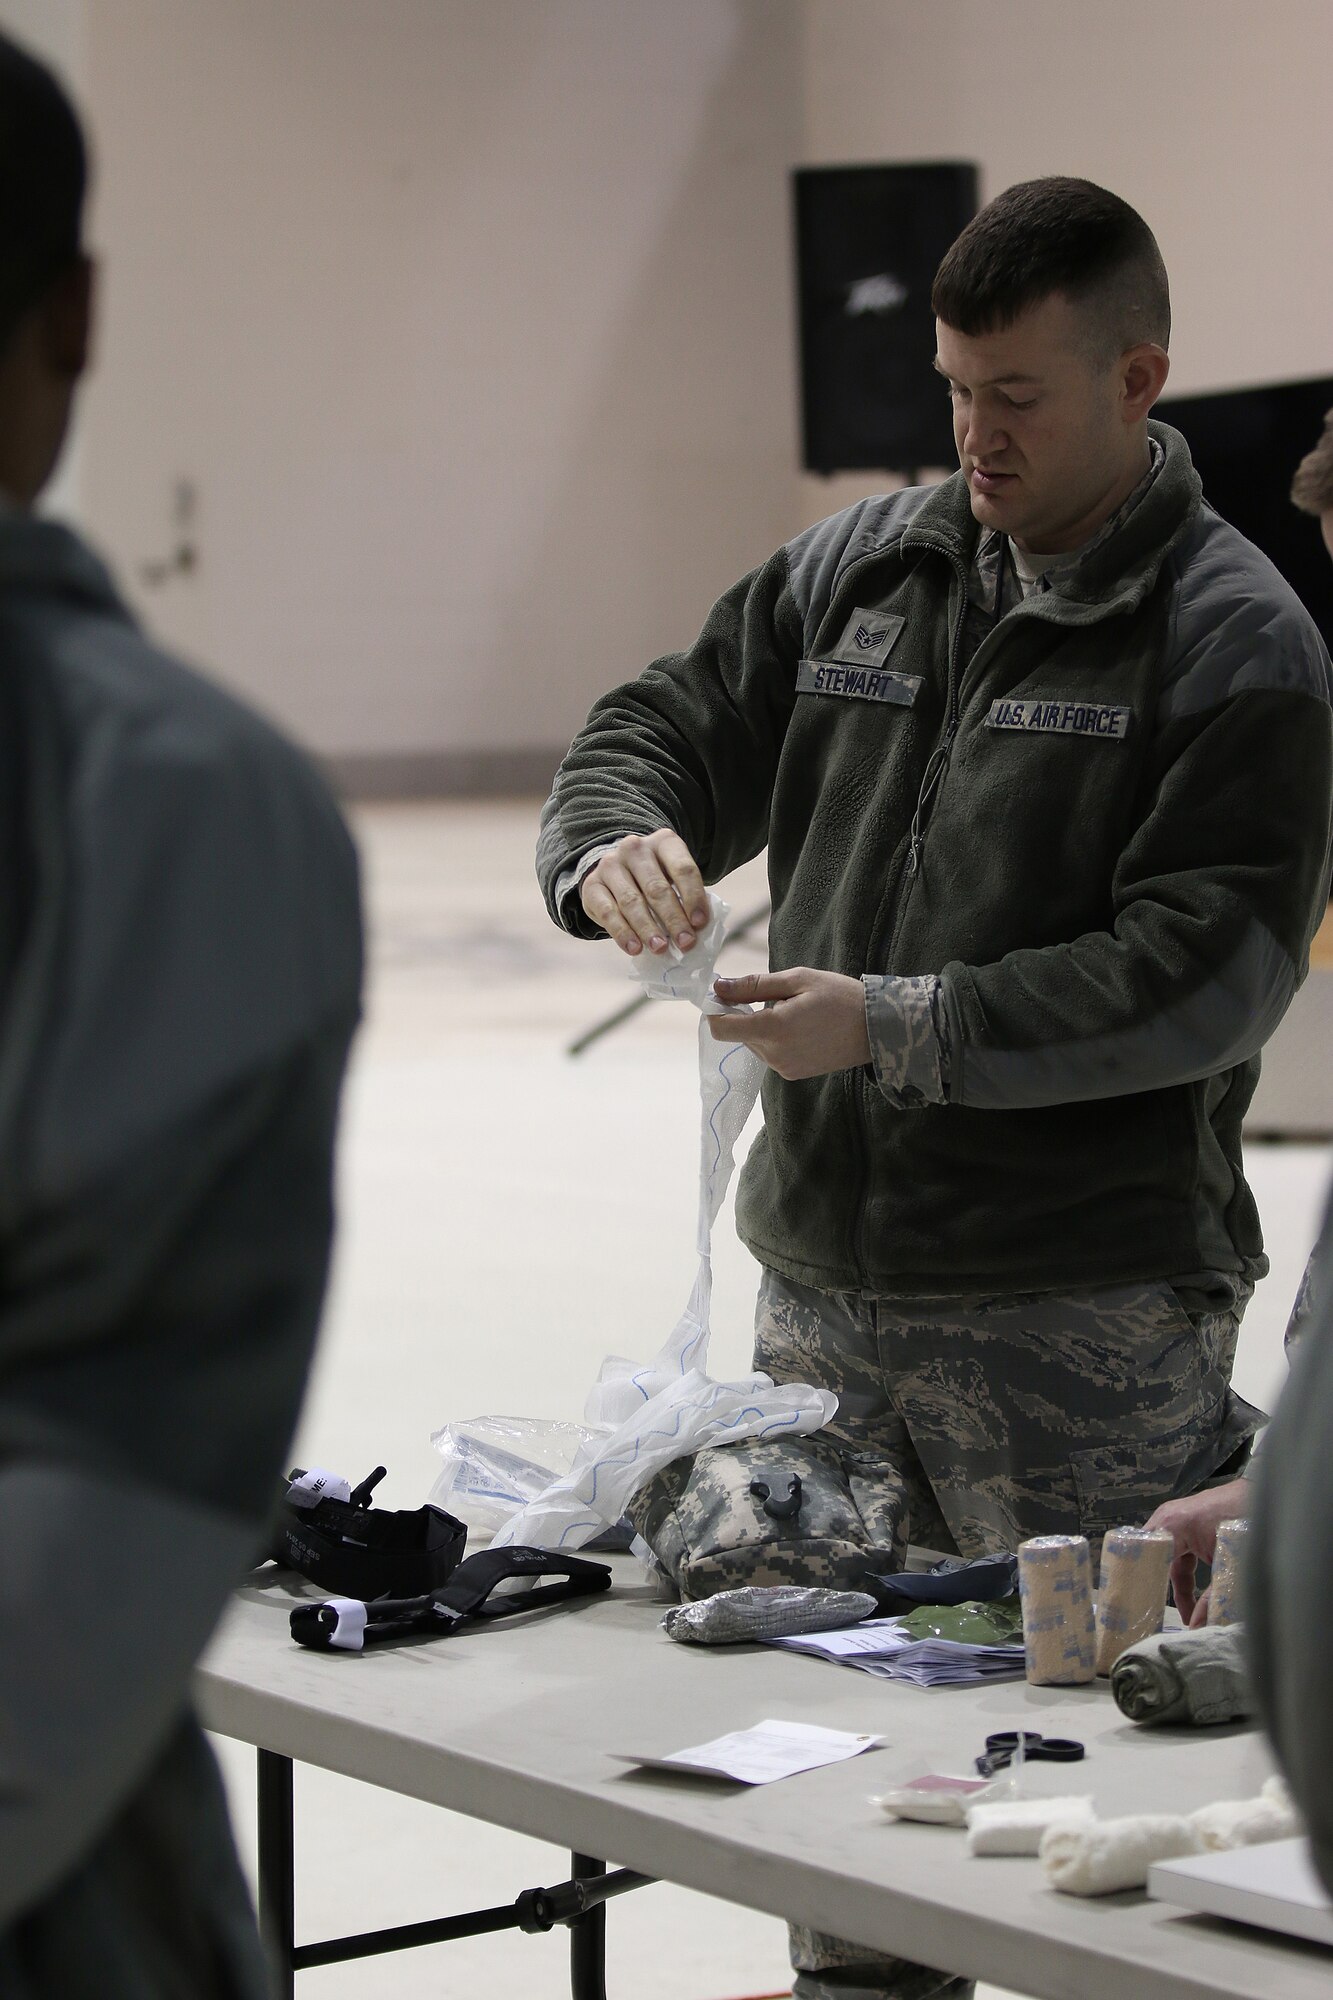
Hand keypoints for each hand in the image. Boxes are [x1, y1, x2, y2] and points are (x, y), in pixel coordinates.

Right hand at [579, 830, 707, 956]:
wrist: (617, 870)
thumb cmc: (654, 878)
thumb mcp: (674, 877)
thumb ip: (686, 897)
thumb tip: (695, 929)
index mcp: (664, 842)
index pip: (682, 868)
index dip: (694, 897)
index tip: (700, 923)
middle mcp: (635, 849)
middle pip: (656, 887)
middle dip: (673, 919)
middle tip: (685, 943)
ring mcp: (610, 865)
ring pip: (631, 901)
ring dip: (648, 928)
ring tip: (660, 948)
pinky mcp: (592, 885)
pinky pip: (608, 912)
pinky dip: (622, 933)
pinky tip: (634, 948)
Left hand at [708, 968, 870, 1079]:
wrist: (876, 1029)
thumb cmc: (840, 997)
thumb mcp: (798, 980)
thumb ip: (754, 985)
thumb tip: (719, 987)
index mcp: (773, 1029)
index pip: (720, 1028)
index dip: (716, 1010)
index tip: (725, 994)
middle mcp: (773, 1054)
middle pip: (738, 1033)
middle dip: (746, 1013)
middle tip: (777, 996)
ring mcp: (782, 1067)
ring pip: (753, 1043)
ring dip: (762, 1026)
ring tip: (795, 1012)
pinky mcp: (792, 1074)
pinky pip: (770, 1053)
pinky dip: (776, 1039)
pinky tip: (801, 1027)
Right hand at [1144, 1476, 1248, 1627]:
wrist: (1267, 1496)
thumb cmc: (1245, 1524)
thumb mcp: (1229, 1565)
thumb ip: (1212, 1597)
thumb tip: (1196, 1628)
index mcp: (1172, 1525)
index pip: (1146, 1558)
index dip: (1145, 1584)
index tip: (1146, 1610)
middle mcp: (1167, 1518)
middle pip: (1152, 1557)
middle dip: (1155, 1585)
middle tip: (1156, 1614)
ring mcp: (1176, 1518)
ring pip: (1165, 1556)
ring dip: (1172, 1582)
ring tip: (1181, 1612)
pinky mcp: (1188, 1523)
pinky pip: (1176, 1552)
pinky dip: (1182, 1573)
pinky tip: (1190, 1595)